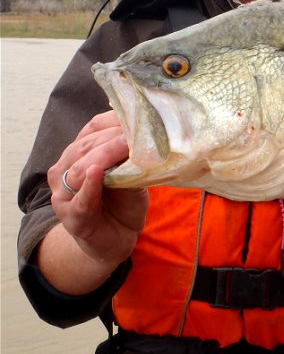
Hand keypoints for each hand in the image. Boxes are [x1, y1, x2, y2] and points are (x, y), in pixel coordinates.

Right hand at [42, 111, 147, 292]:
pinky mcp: (71, 216)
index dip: (113, 120)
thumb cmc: (124, 202)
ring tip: (124, 146)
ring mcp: (64, 194)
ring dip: (103, 156)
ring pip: (80, 169)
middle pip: (86, 147)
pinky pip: (80, 199)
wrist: (117, 238)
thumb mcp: (131, 173)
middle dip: (111, 139)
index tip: (137, 114)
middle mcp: (65, 169)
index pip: (92, 129)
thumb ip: (130, 155)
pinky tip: (97, 174)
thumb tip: (148, 130)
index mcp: (78, 153)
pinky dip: (89, 186)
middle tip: (137, 131)